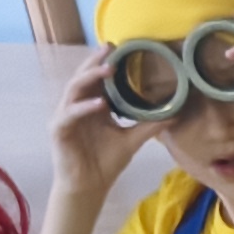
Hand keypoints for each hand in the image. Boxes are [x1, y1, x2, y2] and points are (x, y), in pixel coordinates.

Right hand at [47, 52, 156, 195]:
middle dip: (95, 61)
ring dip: (90, 78)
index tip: (120, 48)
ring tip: (108, 69)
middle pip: (83, 77)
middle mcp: (77, 106)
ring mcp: (66, 116)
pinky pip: (70, 114)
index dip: (105, 62)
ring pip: (74, 89)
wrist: (89, 186)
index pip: (97, 79)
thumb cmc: (105, 162)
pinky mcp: (58, 129)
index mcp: (93, 105)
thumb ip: (150, 126)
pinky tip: (99, 104)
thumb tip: (175, 114)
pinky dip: (84, 107)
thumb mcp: (132, 140)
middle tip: (110, 47)